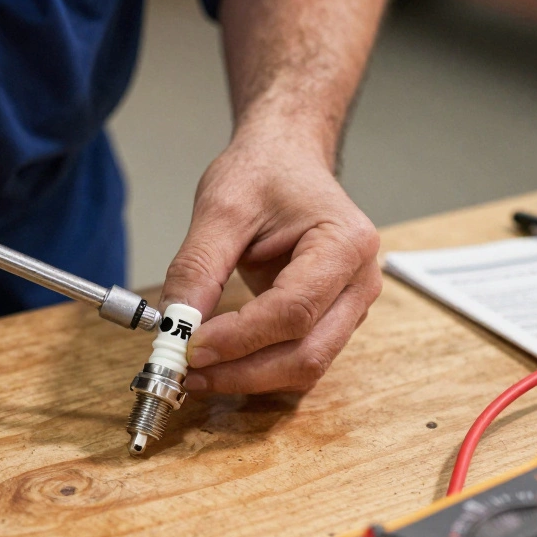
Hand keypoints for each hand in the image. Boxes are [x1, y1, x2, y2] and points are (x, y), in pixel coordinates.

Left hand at [159, 123, 380, 394]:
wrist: (287, 158)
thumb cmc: (265, 172)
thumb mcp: (221, 209)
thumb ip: (198, 268)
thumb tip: (176, 325)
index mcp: (345, 244)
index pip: (294, 309)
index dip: (240, 337)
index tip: (191, 347)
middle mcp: (360, 282)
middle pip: (308, 352)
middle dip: (244, 372)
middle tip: (188, 373)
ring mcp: (351, 306)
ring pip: (306, 365)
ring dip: (249, 378)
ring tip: (196, 372)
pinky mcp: (332, 320)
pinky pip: (298, 357)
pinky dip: (258, 369)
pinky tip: (219, 364)